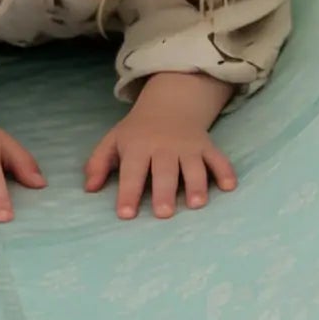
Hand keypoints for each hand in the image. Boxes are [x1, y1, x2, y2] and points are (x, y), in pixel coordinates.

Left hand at [85, 72, 237, 218]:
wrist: (169, 105)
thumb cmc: (137, 132)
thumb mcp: (112, 141)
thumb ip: (98, 164)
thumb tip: (89, 188)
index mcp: (138, 146)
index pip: (132, 171)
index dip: (128, 193)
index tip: (125, 214)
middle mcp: (164, 147)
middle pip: (164, 171)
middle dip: (164, 192)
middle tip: (164, 214)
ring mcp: (188, 146)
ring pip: (194, 166)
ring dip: (197, 184)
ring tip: (196, 204)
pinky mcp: (207, 147)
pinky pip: (218, 159)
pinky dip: (225, 171)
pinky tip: (229, 186)